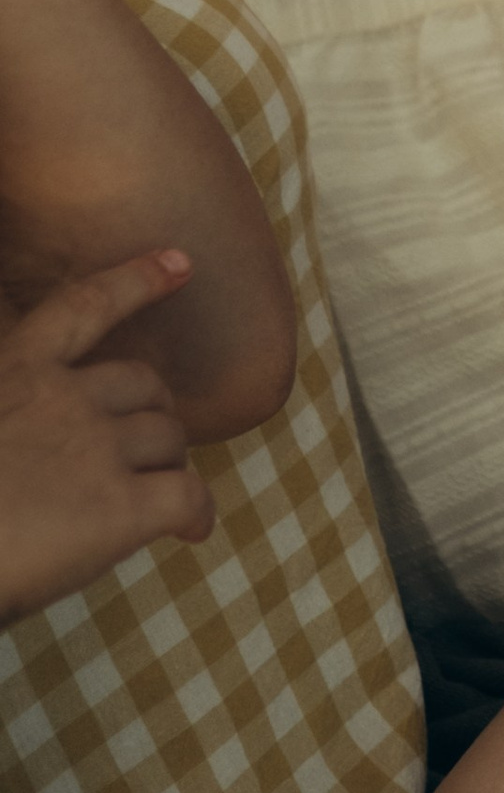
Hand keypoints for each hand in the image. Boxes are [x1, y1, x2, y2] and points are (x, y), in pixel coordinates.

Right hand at [0, 252, 211, 622]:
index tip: (181, 262)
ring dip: (169, 465)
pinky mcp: (120, 508)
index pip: (84, 307)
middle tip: (146, 450)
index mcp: (15, 370)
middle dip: (153, 412)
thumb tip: (38, 439)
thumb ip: (15, 409)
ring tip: (155, 500)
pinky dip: (196, 512)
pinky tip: (190, 530)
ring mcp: (96, 448)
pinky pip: (187, 495)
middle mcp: (62, 397)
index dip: (138, 280)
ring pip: (169, 439)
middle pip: (144, 385)